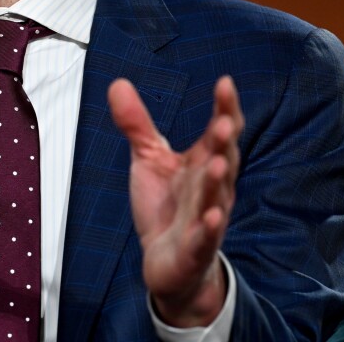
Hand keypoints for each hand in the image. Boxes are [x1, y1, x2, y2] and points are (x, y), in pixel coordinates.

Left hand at [108, 76, 243, 327]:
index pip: (219, 133)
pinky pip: (206, 236)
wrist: (167, 261)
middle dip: (224, 142)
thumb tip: (118, 83)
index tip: (225, 82)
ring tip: (217, 162)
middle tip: (224, 121)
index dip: (224, 108)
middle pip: (223, 160)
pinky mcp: (196, 247)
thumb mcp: (148, 160)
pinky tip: (212, 216)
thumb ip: (137, 125)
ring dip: (218, 181)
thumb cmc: (165, 207)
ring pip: (217, 197)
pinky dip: (210, 227)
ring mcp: (207, 218)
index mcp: (202, 163)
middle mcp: (211, 188)